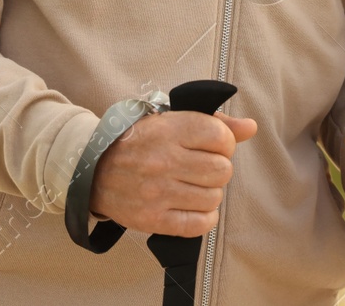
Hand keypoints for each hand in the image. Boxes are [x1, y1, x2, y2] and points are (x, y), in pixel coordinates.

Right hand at [89, 109, 257, 236]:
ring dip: (211, 193)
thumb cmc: (140, 141)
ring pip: (214, 197)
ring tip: (194, 186)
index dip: (224, 144)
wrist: (92, 169)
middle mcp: (164, 160)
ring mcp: (157, 192)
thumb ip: (215, 122)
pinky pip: (199, 224)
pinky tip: (194, 207)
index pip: (222, 138)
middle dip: (218, 169)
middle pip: (222, 170)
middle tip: (202, 168)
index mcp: (169, 129)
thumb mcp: (171, 119)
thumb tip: (251, 127)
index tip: (212, 146)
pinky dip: (205, 218)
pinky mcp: (152, 219)